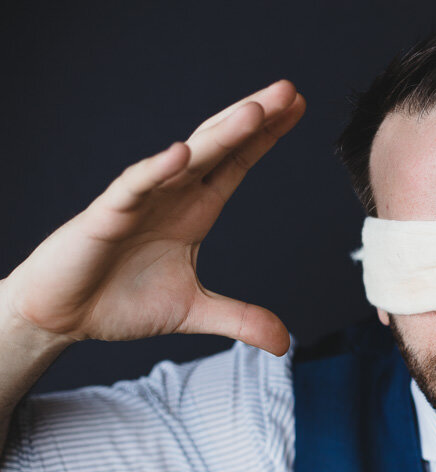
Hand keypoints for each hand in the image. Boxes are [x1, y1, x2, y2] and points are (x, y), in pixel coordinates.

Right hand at [0, 80, 305, 355]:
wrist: (64, 316)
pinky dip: (156, 170)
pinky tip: (181, 154)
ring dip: (219, 134)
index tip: (298, 109)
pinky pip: (133, 187)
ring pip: (184, 159)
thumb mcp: (193, 312)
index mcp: (195, 209)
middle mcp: (171, 195)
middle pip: (220, 148)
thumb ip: (240, 320)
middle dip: (254, 119)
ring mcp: (140, 201)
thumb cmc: (122, 300)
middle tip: (289, 90)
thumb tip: (285, 342)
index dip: (266, 137)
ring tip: (254, 111)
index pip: (238, 163)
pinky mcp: (106, 216)